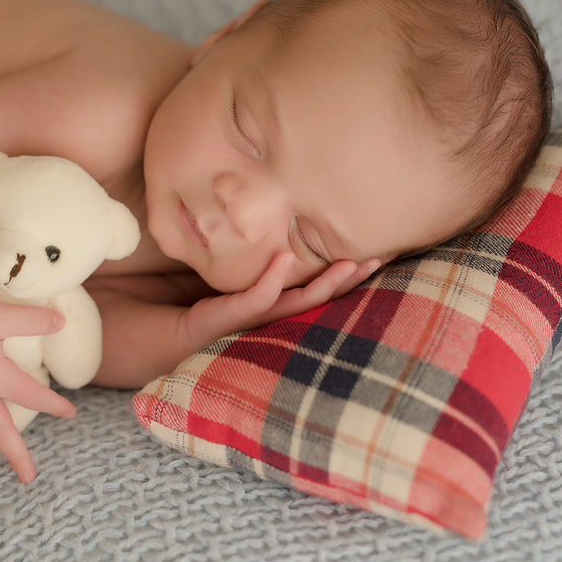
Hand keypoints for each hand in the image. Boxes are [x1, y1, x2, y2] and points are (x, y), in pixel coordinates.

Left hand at [182, 253, 380, 350]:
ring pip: (302, 300)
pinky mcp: (237, 312)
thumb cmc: (218, 304)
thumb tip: (290, 233)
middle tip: (379, 260)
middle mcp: (281, 314)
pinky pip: (260, 295)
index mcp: (287, 306)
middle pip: (325, 297)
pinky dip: (273, 277)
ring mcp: (262, 315)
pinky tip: (285, 257)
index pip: (327, 291)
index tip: (380, 257)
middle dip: (353, 281)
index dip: (353, 277)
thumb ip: (271, 266)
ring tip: (349, 263)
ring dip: (327, 283)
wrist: (181, 328)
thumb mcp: (250, 280)